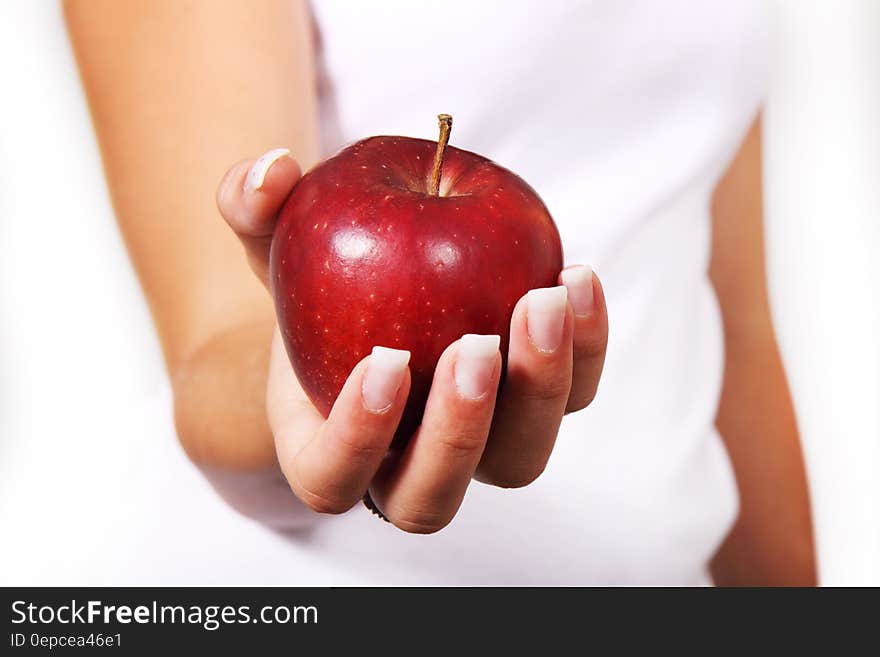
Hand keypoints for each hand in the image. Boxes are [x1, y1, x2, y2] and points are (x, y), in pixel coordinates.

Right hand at [216, 149, 608, 532]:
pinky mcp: (531, 404)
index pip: (334, 477)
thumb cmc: (316, 282)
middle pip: (434, 495)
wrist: (376, 293)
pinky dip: (585, 348)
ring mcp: (477, 445)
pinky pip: (571, 398)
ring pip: (518, 459)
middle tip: (477, 345)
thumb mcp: (277, 241)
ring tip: (546, 298)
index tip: (385, 361)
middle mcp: (403, 465)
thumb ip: (255, 209)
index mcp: (327, 448)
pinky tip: (577, 278)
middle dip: (461, 428)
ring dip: (540, 389)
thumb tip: (266, 170)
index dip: (358, 437)